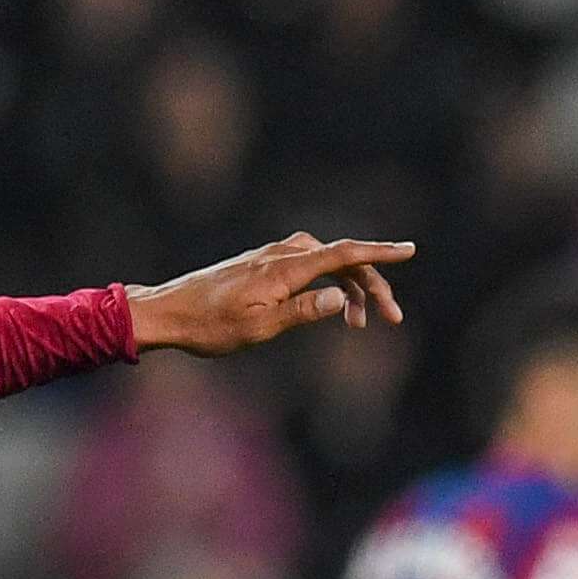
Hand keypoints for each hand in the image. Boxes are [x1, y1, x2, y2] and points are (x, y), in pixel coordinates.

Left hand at [124, 232, 411, 354]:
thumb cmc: (210, 326)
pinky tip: (328, 304)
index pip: (342, 255)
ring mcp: (269, 257)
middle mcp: (280, 255)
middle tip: (390, 319)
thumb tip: (342, 298)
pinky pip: (307, 264)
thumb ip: (303, 311)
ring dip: (349, 287)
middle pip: (340, 259)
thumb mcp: (259, 328)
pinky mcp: (260, 265)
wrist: (168, 312)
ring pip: (324, 261)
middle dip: (371, 286)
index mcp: (284, 269)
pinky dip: (327, 281)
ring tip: (358, 324)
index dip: (379, 253)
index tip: (409, 251)